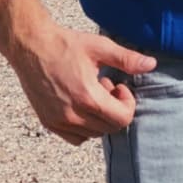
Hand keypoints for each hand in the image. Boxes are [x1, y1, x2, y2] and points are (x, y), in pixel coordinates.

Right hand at [5, 20, 156, 145]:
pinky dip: (84, 127)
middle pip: (109, 128)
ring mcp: (59, 122)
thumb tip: (151, 64)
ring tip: (90, 92)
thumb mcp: (100, 47)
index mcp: (88, 98)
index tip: (118, 85)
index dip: (127, 103)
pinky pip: (76, 138)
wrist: (31, 48)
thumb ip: (127, 59)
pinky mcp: (48, 123)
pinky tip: (81, 104)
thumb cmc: (66, 45)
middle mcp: (72, 116)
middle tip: (105, 86)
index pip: (122, 119)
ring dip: (99, 117)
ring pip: (94, 134)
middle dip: (114, 108)